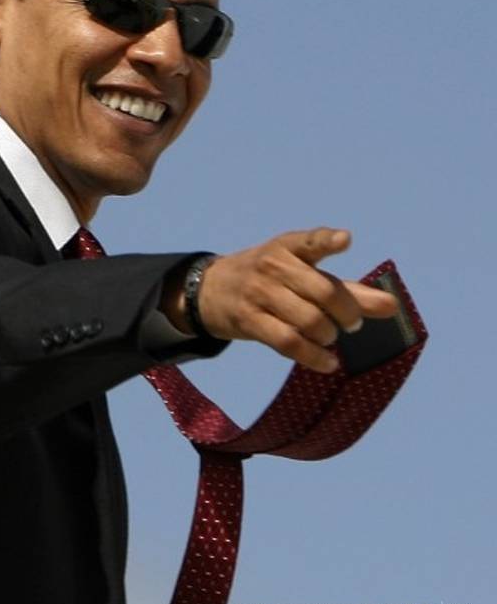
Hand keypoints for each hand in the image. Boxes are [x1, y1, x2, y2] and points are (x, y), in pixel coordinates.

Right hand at [180, 228, 399, 372]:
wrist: (211, 291)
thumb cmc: (269, 280)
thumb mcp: (301, 274)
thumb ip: (348, 289)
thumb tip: (392, 306)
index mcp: (287, 247)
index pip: (310, 241)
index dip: (327, 240)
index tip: (345, 240)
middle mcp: (272, 266)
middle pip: (323, 292)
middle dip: (347, 314)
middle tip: (352, 325)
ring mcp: (258, 293)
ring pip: (308, 320)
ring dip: (329, 336)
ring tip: (330, 339)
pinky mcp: (249, 320)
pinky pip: (288, 342)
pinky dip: (314, 357)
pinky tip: (328, 363)